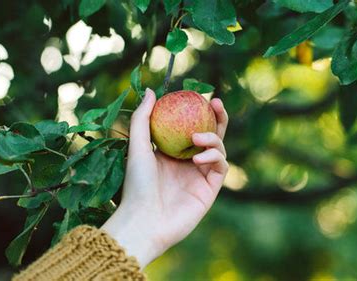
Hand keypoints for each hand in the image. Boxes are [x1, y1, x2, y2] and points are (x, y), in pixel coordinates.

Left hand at [101, 88, 228, 267]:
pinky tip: (198, 158)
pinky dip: (214, 157)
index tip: (200, 95)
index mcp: (172, 153)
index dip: (199, 111)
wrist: (144, 221)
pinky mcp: (210, 189)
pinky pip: (220, 166)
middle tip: (217, 102)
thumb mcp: (137, 146)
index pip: (191, 127)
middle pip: (211, 134)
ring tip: (196, 139)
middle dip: (218, 117)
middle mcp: (188, 162)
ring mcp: (200, 176)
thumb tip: (150, 91)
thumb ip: (142, 118)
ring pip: (219, 148)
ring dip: (213, 138)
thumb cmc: (136, 186)